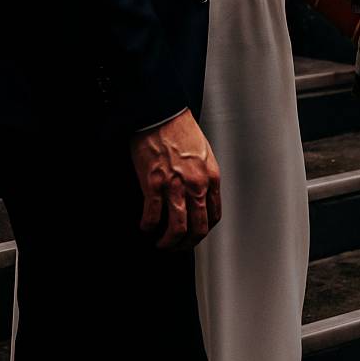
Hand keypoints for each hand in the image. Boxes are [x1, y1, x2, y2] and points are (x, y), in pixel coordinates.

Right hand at [128, 109, 221, 250]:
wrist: (162, 113)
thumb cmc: (181, 130)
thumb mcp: (204, 154)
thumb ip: (204, 178)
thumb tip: (200, 198)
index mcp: (211, 177)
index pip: (214, 216)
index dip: (203, 231)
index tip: (194, 234)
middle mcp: (196, 185)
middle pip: (197, 229)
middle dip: (187, 244)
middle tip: (177, 246)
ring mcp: (175, 186)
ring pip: (177, 229)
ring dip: (168, 242)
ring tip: (160, 243)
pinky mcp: (154, 184)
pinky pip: (152, 217)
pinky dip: (148, 227)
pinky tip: (146, 227)